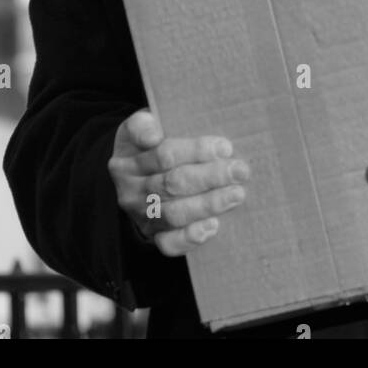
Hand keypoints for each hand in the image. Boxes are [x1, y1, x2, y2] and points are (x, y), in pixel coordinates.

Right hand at [108, 109, 248, 255]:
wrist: (133, 174)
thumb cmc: (148, 143)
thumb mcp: (140, 126)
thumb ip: (144, 125)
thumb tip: (153, 136)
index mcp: (126, 160)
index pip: (163, 155)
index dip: (195, 151)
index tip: (225, 147)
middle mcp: (129, 190)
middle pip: (173, 184)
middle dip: (210, 177)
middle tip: (241, 171)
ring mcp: (140, 215)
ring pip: (174, 213)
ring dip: (208, 205)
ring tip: (236, 195)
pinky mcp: (152, 235)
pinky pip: (169, 243)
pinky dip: (191, 237)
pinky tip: (213, 226)